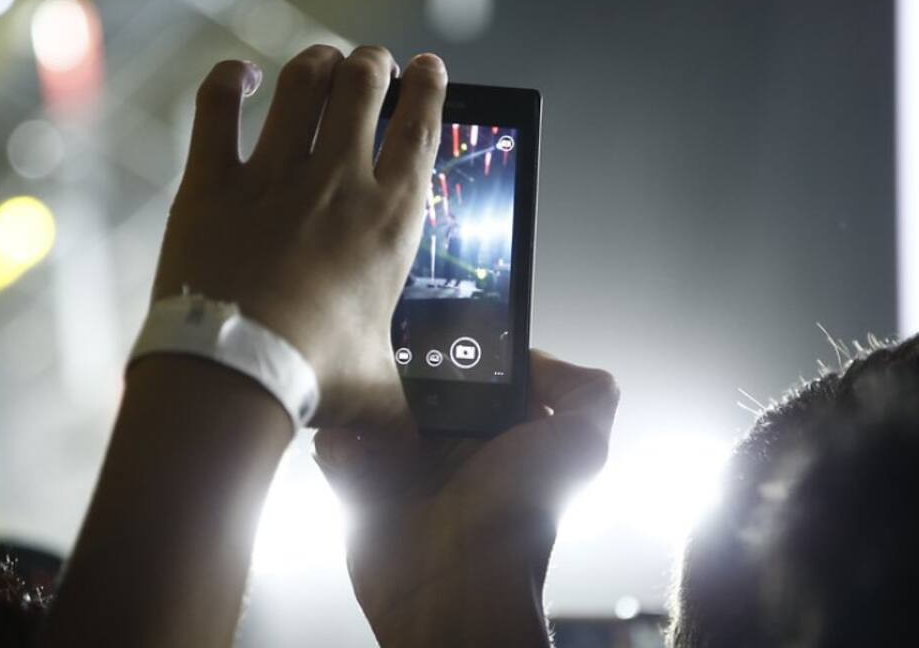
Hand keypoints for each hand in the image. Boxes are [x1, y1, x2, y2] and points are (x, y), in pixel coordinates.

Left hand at [151, 46, 446, 425]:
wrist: (233, 373)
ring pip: (303, 84)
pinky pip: (217, 107)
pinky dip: (228, 81)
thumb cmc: (316, 379)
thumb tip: (427, 449)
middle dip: (374, 63)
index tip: (429, 66)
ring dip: (318, 62)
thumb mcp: (382, 390)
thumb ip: (409, 406)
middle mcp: (338, 182)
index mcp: (390, 219)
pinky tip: (239, 75)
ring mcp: (272, 175)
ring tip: (324, 60)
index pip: (422, 127)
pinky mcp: (212, 182)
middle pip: (364, 86)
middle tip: (373, 62)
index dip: (430, 86)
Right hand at [314, 351, 619, 646]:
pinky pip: (336, 443)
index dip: (456, 345)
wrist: (455, 588)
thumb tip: (532, 357)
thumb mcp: (581, 445)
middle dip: (394, 366)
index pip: (470, 366)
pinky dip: (337, 440)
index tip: (438, 329)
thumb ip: (583, 392)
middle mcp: (448, 440)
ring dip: (360, 400)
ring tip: (366, 406)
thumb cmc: (520, 517)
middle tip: (386, 366)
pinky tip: (350, 444)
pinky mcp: (360, 483)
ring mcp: (400, 461)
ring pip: (368, 403)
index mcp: (496, 427)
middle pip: (411, 376)